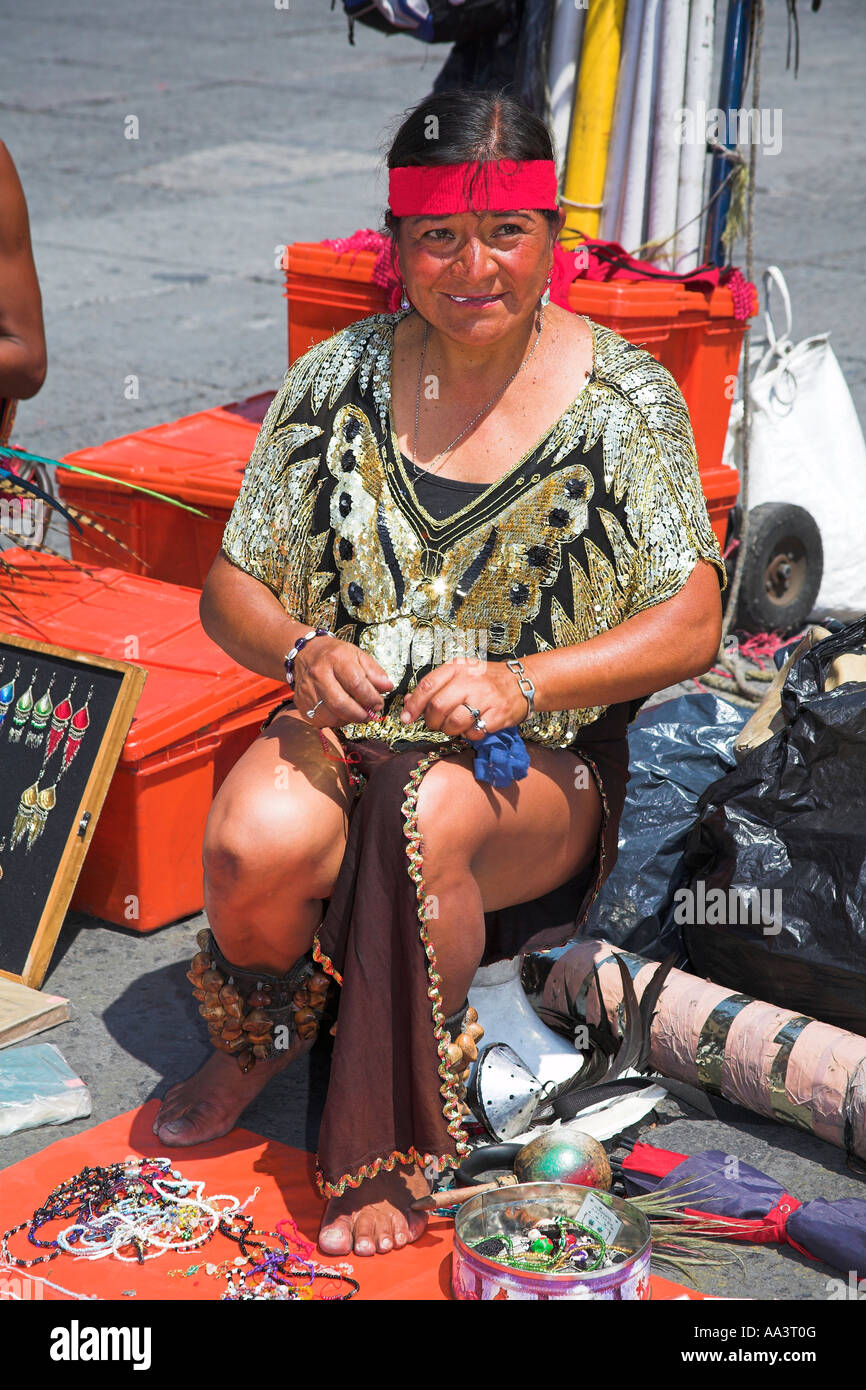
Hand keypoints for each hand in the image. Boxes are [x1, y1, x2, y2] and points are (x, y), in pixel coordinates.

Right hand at [292, 636, 392, 726]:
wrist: (306, 652)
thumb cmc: (335, 655)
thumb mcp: (358, 655)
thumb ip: (374, 672)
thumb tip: (388, 687)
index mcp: (336, 658)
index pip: (356, 684)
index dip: (371, 698)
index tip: (378, 704)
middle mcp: (319, 674)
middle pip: (341, 704)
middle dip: (360, 714)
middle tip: (369, 715)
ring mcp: (307, 689)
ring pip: (330, 716)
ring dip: (348, 720)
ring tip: (356, 714)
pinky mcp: (301, 702)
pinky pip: (320, 721)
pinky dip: (334, 722)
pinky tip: (341, 714)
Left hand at [400, 658, 527, 741]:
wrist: (523, 682)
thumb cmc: (486, 680)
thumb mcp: (459, 675)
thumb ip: (435, 687)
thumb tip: (408, 702)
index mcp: (457, 668)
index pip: (427, 685)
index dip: (413, 705)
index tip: (406, 718)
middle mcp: (470, 681)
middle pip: (438, 707)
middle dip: (432, 721)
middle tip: (437, 723)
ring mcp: (485, 697)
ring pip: (454, 722)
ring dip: (450, 729)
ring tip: (457, 725)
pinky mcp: (497, 714)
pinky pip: (473, 732)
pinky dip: (469, 734)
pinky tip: (474, 726)